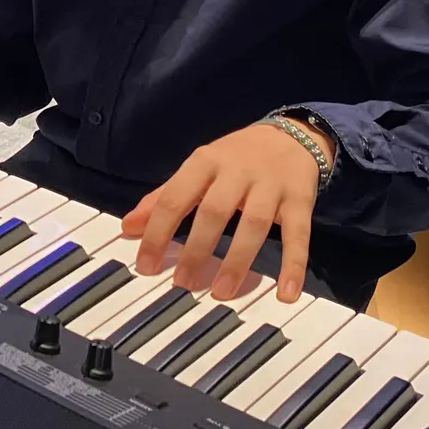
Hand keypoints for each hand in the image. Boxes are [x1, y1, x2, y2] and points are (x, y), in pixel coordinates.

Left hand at [120, 119, 334, 303]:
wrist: (291, 135)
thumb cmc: (235, 158)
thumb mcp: (197, 168)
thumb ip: (164, 197)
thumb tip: (127, 227)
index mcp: (204, 162)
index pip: (174, 198)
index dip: (157, 232)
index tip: (145, 266)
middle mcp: (236, 171)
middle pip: (213, 212)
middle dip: (196, 249)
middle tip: (182, 284)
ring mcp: (270, 186)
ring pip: (253, 225)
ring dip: (237, 261)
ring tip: (221, 292)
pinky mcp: (300, 200)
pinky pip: (299, 235)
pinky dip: (293, 265)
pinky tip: (286, 294)